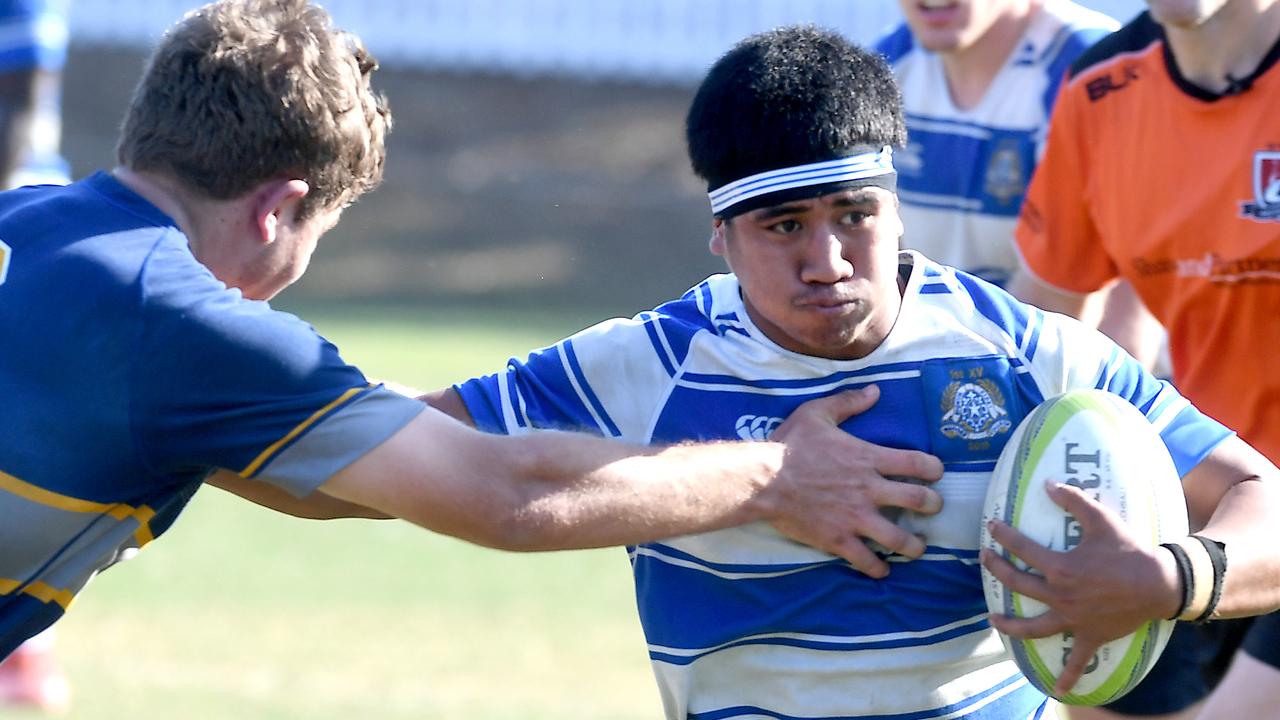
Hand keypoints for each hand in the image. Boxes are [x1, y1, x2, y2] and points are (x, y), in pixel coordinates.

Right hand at [765, 385, 943, 577]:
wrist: (764, 480)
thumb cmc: (790, 445)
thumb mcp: (817, 413)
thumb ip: (848, 402)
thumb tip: (875, 390)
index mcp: (867, 458)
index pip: (917, 463)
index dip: (934, 468)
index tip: (936, 473)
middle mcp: (869, 490)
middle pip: (919, 501)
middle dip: (933, 505)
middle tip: (933, 508)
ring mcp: (855, 518)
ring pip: (899, 539)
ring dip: (914, 545)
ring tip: (918, 547)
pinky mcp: (838, 539)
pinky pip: (866, 560)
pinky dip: (878, 567)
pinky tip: (882, 568)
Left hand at [980, 482, 1180, 695]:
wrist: (1160, 583)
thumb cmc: (1129, 550)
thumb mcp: (1101, 519)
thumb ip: (1074, 500)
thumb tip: (1047, 483)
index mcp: (1060, 568)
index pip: (1022, 549)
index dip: (1003, 535)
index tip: (991, 527)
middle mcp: (1061, 595)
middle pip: (1018, 583)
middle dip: (997, 569)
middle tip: (986, 559)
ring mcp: (1073, 619)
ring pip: (1033, 626)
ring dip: (1011, 624)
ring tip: (993, 618)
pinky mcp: (1089, 635)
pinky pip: (1077, 661)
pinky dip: (1068, 676)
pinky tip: (1058, 689)